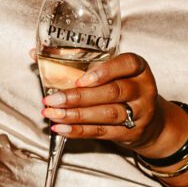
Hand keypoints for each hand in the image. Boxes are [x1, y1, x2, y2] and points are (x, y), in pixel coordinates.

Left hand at [41, 52, 181, 153]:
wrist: (151, 122)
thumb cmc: (122, 90)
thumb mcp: (111, 73)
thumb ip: (78, 64)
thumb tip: (36, 54)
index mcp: (137, 69)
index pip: (127, 64)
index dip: (104, 71)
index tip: (81, 78)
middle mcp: (142, 89)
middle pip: (112, 92)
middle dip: (79, 97)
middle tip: (52, 99)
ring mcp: (140, 113)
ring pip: (107, 113)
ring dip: (75, 115)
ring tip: (52, 113)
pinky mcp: (131, 133)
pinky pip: (103, 132)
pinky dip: (79, 131)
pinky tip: (61, 128)